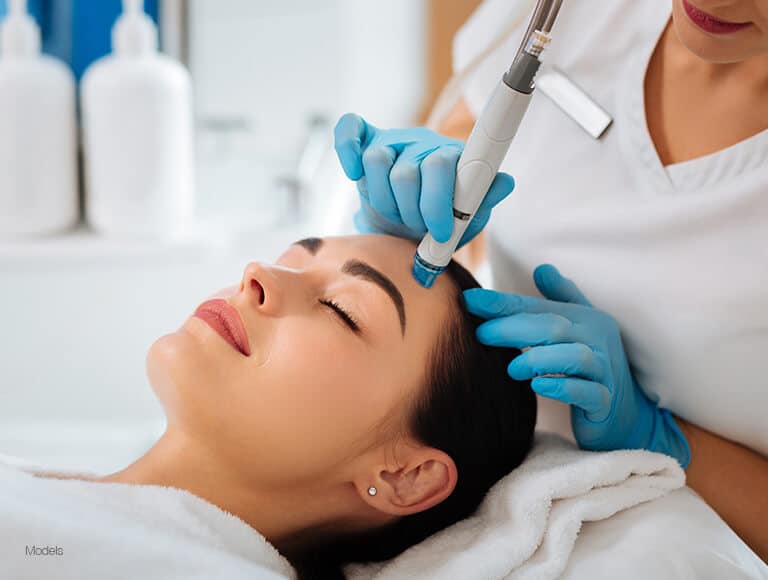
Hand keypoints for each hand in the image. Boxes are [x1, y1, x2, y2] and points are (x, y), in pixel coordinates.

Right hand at [334, 113, 514, 246]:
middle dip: (411, 211)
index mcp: (451, 156)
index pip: (440, 165)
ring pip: (376, 161)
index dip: (437, 201)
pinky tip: (353, 173)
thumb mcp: (469, 217)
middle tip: (418, 229)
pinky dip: (347, 149)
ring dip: (384, 200)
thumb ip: (485, 198)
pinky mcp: (365, 144)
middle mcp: (421, 145)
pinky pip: (350, 130)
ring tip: (396, 216)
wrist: (411, 230)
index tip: (440, 230)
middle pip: (406, 172)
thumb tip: (505, 182)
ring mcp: (392, 143)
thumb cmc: (442, 222)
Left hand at [463, 264, 689, 466]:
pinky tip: (538, 386)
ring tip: (512, 368)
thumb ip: (559, 299)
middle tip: (481, 334)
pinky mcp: (605, 402)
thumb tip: (542, 267)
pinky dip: (562, 388)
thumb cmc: (591, 367)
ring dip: (538, 359)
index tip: (469, 299)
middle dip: (512, 328)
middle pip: (552, 328)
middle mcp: (597, 340)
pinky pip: (587, 392)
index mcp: (586, 319)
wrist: (624, 415)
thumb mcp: (578, 329)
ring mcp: (604, 372)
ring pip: (574, 357)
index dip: (503, 303)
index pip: (538, 307)